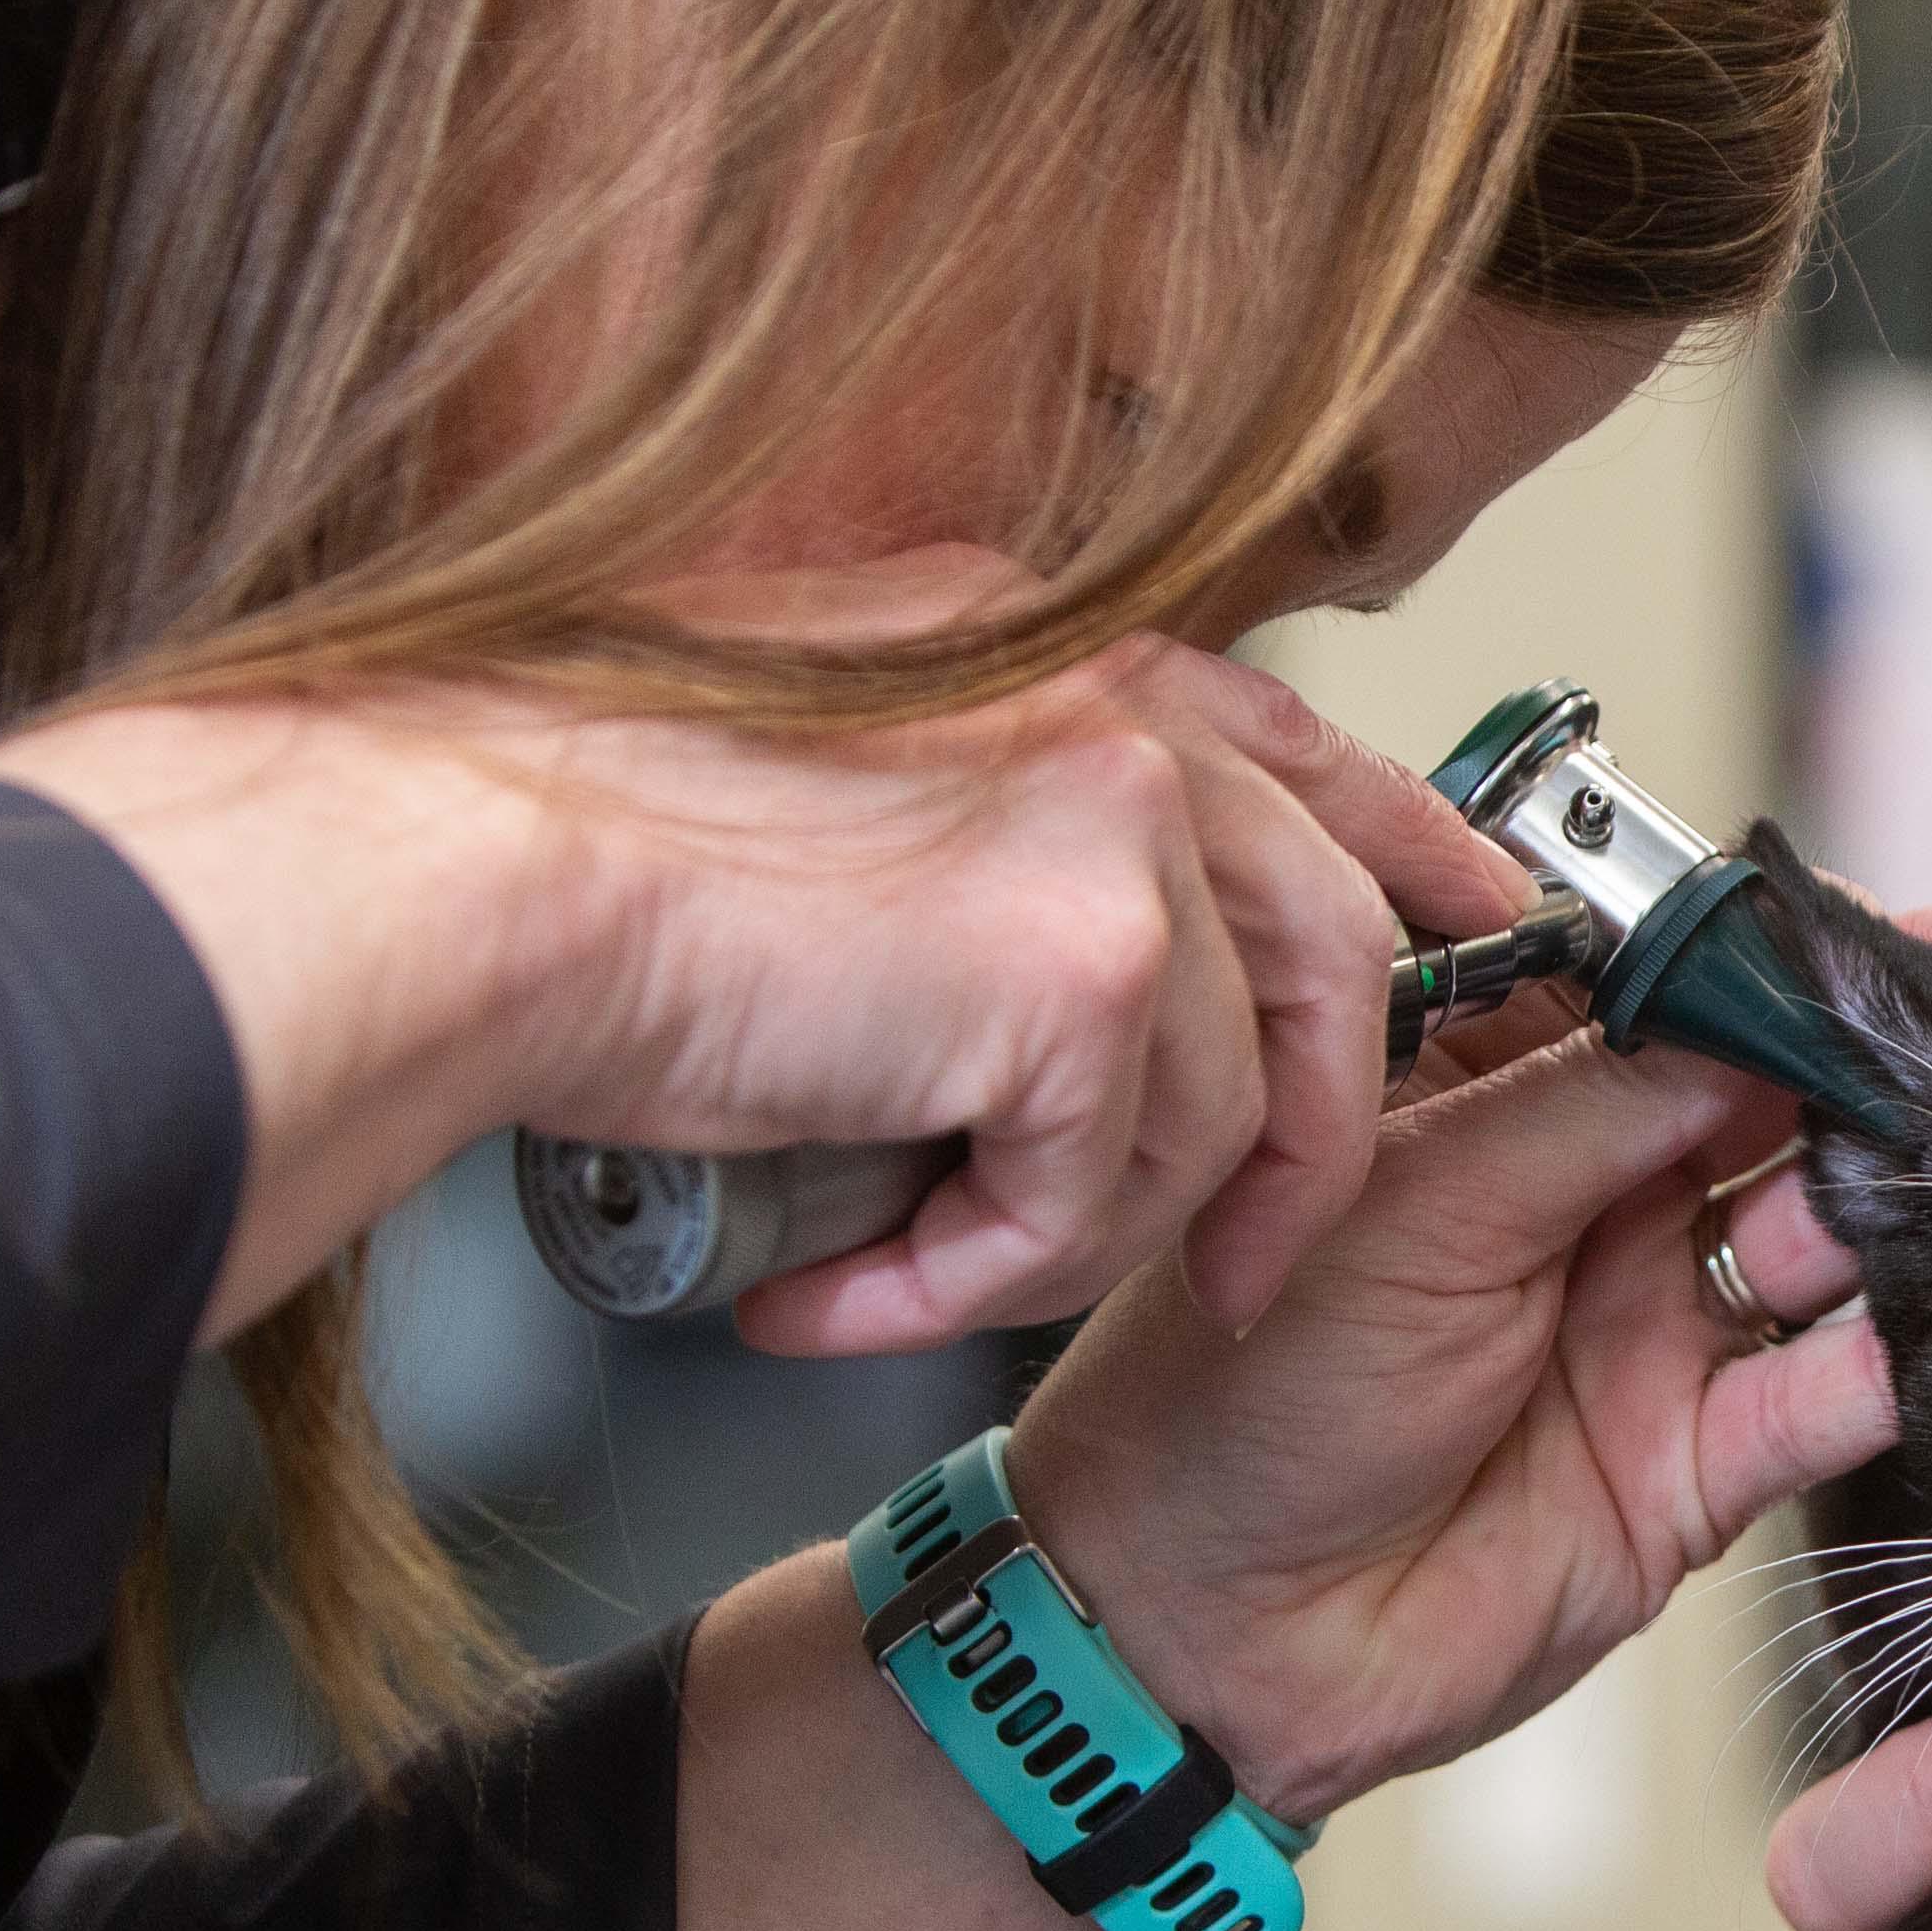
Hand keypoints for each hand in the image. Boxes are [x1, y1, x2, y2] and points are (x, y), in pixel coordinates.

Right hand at [0, 556, 1528, 1350]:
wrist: (444, 873)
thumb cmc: (556, 826)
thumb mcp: (823, 767)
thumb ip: (977, 811)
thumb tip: (1055, 942)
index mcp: (1067, 646)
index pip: (1315, 764)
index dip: (1421, 877)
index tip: (1487, 960)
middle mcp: (1119, 712)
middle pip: (1342, 963)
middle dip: (1305, 1154)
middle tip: (1234, 1275)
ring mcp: (1117, 832)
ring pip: (1220, 1114)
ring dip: (1077, 1241)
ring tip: (922, 1279)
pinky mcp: (1081, 972)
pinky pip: (1097, 1195)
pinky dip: (972, 1275)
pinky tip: (844, 1284)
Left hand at [1017, 1033, 1894, 1818]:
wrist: (1205, 1640)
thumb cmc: (1233, 1401)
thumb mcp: (1413, 1199)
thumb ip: (1592, 1104)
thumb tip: (1753, 1016)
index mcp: (1492, 1094)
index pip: (1670, 990)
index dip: (1776, 962)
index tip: (1883, 941)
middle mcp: (1589, 1198)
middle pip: (1775, 1103)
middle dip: (1875, 1073)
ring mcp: (1652, 1326)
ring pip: (1822, 1238)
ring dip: (1892, 1208)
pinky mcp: (1696, 1464)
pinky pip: (1822, 1397)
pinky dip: (1887, 1366)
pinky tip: (1925, 1334)